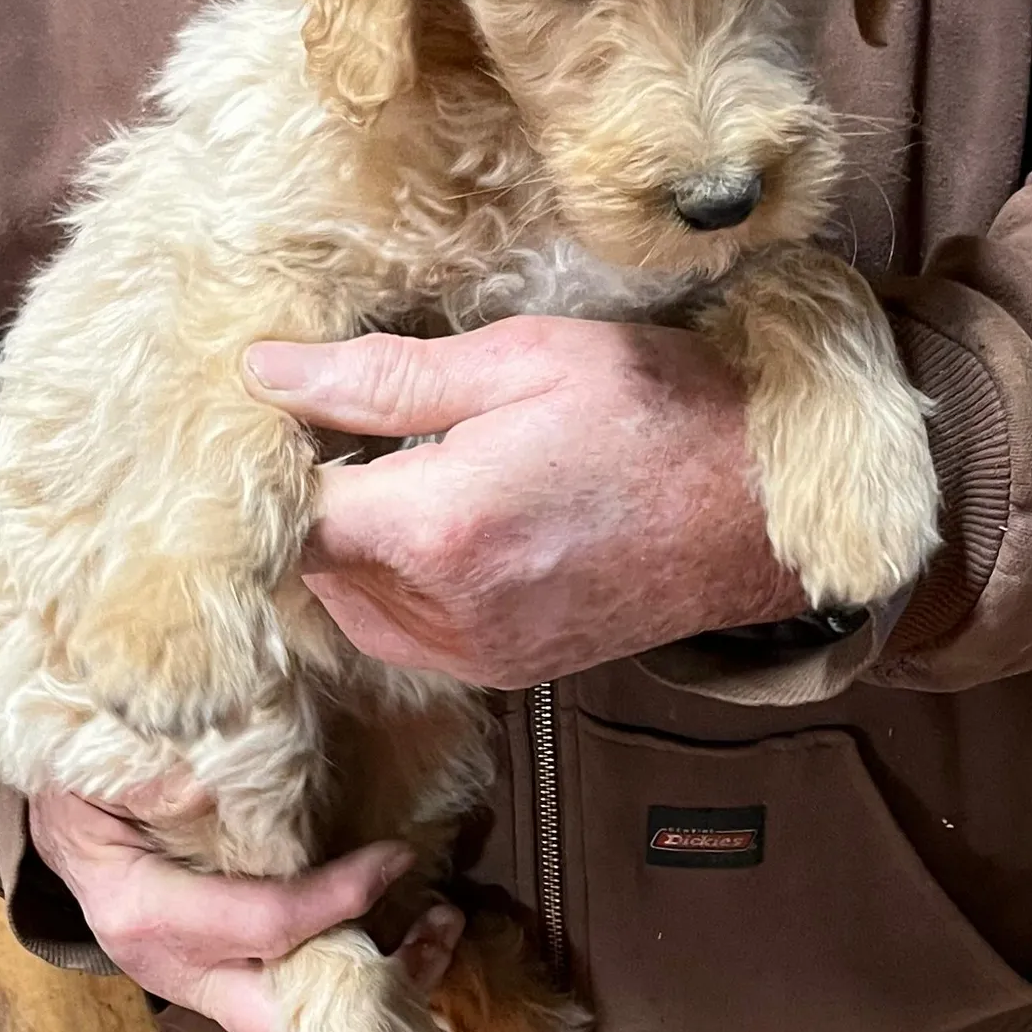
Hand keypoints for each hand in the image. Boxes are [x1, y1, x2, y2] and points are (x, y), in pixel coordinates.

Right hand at [30, 775, 463, 1031]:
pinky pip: (292, 1002)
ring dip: (380, 990)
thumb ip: (160, 776)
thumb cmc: (81, 785)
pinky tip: (400, 932)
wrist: (55, 823)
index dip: (340, 897)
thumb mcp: (105, 766)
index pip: (264, 925)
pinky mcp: (217, 982)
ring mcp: (195, 986)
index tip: (397, 857)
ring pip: (296, 1028)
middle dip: (377, 990)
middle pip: (284, 1027)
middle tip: (441, 930)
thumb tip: (222, 787)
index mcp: (145, 911)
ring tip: (441, 930)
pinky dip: (353, 978)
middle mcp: (173, 969)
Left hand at [244, 316, 807, 686]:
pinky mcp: (504, 671)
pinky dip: (396, 582)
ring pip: (350, 603)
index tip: (280, 415)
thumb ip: (379, 376)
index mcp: (438, 528)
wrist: (766, 509)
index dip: (270, 461)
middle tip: (344, 428)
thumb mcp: (520, 360)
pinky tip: (439, 523)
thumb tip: (264, 371)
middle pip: (311, 562)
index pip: (287, 512)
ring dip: (354, 543)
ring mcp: (476, 653)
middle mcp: (445, 612)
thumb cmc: (655, 413)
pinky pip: (402, 633)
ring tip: (400, 471)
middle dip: (313, 498)